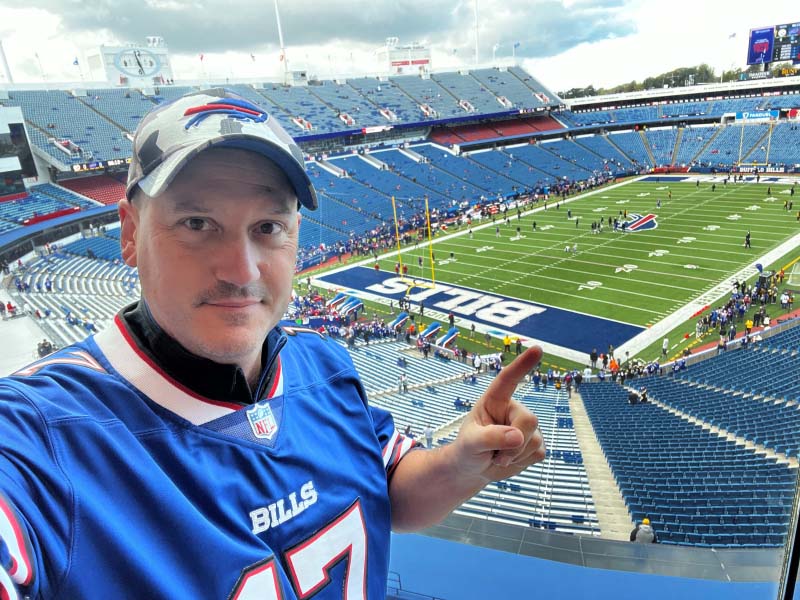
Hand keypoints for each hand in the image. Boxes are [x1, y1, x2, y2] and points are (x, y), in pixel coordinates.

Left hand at [451, 346, 545, 482]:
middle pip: (529, 420)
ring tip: (498, 456)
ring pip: (535, 440)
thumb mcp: (470, 444)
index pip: (508, 379)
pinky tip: (510, 460)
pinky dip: (523, 463)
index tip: (538, 348)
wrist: (473, 468)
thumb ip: (490, 438)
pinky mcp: (535, 443)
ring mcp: (526, 426)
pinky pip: (539, 454)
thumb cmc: (467, 449)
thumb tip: (517, 436)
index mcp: (494, 400)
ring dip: (515, 456)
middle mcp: (513, 409)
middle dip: (515, 443)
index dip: (522, 364)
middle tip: (495, 454)